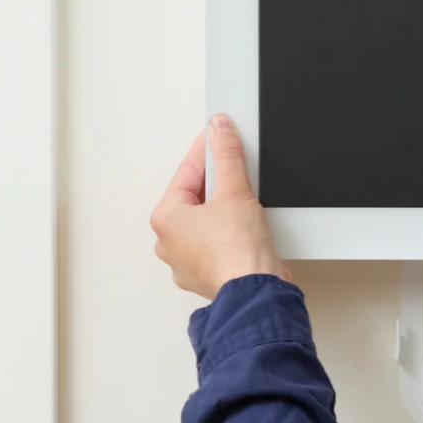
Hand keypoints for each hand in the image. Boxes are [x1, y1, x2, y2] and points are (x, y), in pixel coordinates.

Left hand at [151, 114, 292, 299]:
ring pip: (205, 221)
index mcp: (166, 218)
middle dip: (217, 183)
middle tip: (237, 173)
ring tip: (244, 205)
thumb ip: (226, 155)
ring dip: (222, 209)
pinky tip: (244, 230)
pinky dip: (228, 233)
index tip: (219, 135)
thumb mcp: (235, 191)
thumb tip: (219, 130)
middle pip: (195, 197)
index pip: (188, 172)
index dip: (207, 150)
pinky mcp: (205, 274)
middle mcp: (169, 241)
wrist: (255, 292)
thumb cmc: (237, 252)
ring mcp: (185, 261)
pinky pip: (214, 243)